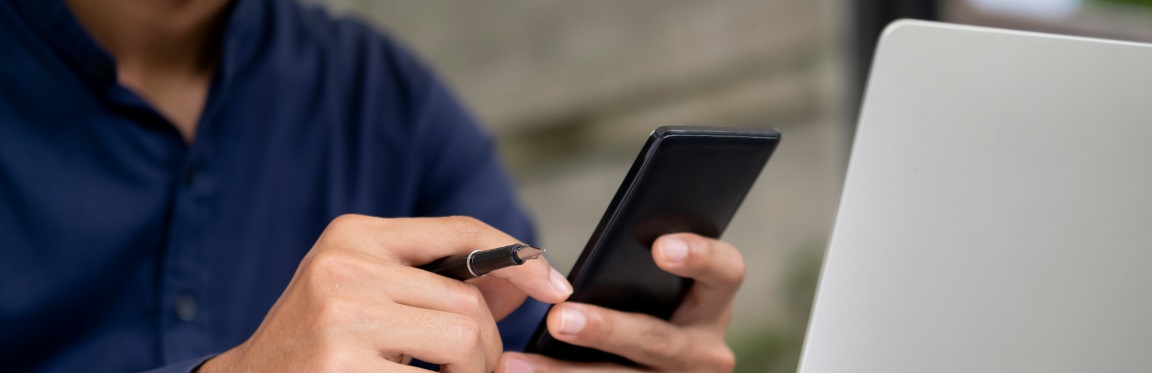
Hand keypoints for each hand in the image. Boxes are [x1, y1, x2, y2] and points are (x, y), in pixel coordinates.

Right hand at [199, 215, 572, 372]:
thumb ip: (445, 281)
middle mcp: (344, 265)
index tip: (556, 286)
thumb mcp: (372, 293)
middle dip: (486, 347)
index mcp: (353, 234)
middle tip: (471, 372)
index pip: (461, 231)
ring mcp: (340, 315)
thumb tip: (529, 278)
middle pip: (469, 301)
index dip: (520, 257)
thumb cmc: (321, 341)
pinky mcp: (340, 365)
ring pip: (464, 340)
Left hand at [499, 233, 742, 372]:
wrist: (646, 362)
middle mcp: (707, 350)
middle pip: (659, 340)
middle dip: (606, 330)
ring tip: (515, 363)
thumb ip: (631, 263)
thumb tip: (588, 243)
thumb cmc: (637, 304)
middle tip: (559, 319)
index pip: (726, 271)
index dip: (700, 256)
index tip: (660, 248)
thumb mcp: (648, 285)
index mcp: (712, 302)